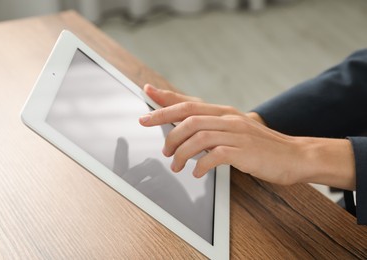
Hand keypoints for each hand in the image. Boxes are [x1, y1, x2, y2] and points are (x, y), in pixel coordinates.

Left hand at [139, 85, 355, 189]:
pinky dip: (200, 165)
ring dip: (181, 152)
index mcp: (225, 112)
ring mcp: (236, 133)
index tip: (148, 94)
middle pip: (188, 116)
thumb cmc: (262, 146)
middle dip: (166, 126)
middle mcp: (228, 118)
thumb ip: (214, 128)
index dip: (166, 98)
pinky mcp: (243, 151)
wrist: (294, 156)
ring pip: (198, 136)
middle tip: (159, 146)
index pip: (189, 102)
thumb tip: (188, 130)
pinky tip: (197, 173)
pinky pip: (214, 155)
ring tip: (176, 165)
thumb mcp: (236, 130)